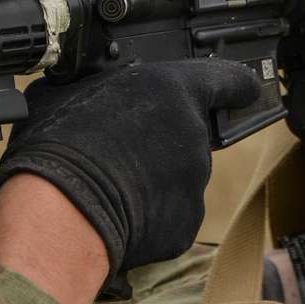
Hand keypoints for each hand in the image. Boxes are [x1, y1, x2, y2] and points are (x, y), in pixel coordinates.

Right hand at [0, 60, 259, 282]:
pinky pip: (169, 214)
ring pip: (178, 176)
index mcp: (174, 90)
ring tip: (108, 182)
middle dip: (162, 140)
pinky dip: (148, 215)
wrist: (60, 210)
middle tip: (120, 147)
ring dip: (152, 178)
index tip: (245, 88)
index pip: (228, 79)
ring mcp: (195, 183)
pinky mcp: (185, 224)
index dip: (235, 84)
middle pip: (189, 133)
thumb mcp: (69, 89)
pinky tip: (116, 211)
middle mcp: (194, 135)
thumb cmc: (60, 142)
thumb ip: (97, 83)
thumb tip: (82, 83)